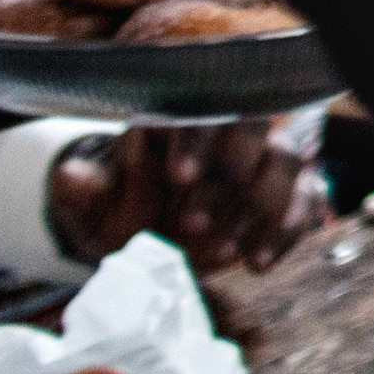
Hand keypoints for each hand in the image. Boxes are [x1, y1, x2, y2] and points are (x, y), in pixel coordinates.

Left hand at [48, 117, 326, 274]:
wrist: (148, 239)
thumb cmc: (119, 214)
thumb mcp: (92, 207)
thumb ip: (81, 190)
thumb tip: (67, 174)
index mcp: (179, 123)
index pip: (199, 111)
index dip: (196, 140)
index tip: (180, 176)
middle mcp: (227, 135)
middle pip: (253, 128)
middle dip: (229, 178)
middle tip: (193, 226)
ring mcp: (260, 164)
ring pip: (284, 162)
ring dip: (261, 207)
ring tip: (225, 254)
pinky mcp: (285, 196)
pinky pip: (307, 199)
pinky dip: (287, 230)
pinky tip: (258, 262)